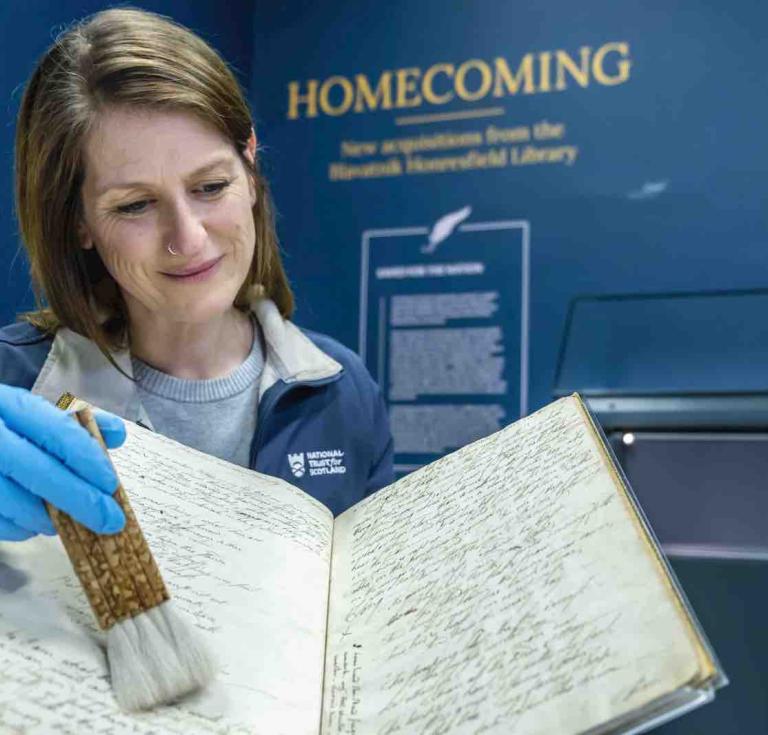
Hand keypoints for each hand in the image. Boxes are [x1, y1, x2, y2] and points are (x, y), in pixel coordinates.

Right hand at [0, 385, 126, 540]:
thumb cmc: (8, 429)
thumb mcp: (37, 414)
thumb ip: (78, 424)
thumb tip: (116, 434)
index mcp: (12, 406)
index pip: (58, 432)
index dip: (88, 461)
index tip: (111, 485)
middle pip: (39, 471)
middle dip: (81, 499)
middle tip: (110, 520)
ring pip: (15, 501)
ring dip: (52, 518)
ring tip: (75, 522)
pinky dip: (22, 528)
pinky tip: (37, 523)